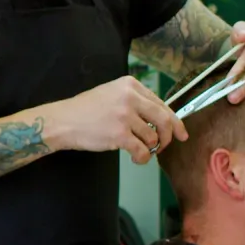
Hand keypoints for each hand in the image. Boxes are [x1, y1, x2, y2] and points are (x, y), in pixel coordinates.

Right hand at [45, 75, 186, 164]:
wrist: (62, 121)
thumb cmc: (84, 110)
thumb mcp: (111, 94)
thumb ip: (135, 101)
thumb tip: (160, 119)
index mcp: (130, 85)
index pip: (161, 104)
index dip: (175, 121)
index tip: (181, 132)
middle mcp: (130, 97)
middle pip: (164, 119)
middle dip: (169, 136)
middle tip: (164, 146)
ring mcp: (125, 116)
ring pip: (152, 137)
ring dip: (150, 149)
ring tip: (140, 151)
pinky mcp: (119, 134)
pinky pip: (142, 151)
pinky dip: (143, 159)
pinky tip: (136, 159)